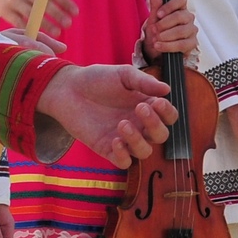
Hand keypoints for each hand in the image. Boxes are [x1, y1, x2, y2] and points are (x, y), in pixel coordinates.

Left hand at [34, 64, 174, 166]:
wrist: (68, 89)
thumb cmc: (97, 79)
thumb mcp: (123, 75)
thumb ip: (144, 82)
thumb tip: (167, 90)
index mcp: (147, 106)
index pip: (169, 117)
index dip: (168, 112)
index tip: (157, 102)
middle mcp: (139, 124)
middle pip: (161, 136)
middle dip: (155, 124)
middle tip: (139, 109)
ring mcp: (124, 138)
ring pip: (144, 151)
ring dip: (138, 141)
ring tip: (122, 124)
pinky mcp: (107, 148)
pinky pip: (123, 162)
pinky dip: (123, 155)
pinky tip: (115, 140)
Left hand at [139, 0, 195, 61]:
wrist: (156, 49)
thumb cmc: (157, 31)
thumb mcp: (154, 18)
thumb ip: (156, 4)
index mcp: (180, 8)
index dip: (170, 6)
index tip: (159, 14)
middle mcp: (188, 17)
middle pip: (180, 16)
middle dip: (164, 24)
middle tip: (154, 29)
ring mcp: (191, 30)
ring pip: (181, 31)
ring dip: (165, 36)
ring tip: (155, 39)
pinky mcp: (192, 43)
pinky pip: (182, 44)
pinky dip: (168, 46)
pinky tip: (159, 46)